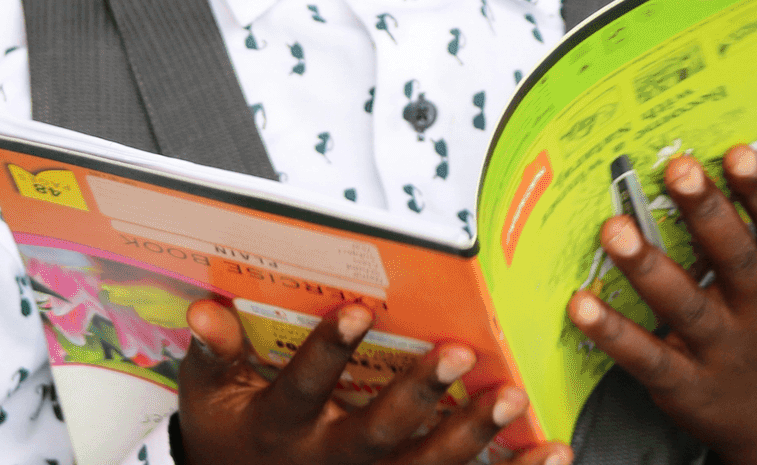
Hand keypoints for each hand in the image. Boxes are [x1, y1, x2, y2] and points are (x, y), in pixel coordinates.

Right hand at [175, 299, 570, 464]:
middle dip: (419, 393)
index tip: (360, 308)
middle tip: (458, 351)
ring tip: (509, 398)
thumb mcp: (209, 399)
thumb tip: (204, 311)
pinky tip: (552, 449)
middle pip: (377, 432)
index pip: (303, 387)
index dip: (329, 350)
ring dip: (471, 434)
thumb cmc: (234, 437)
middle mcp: (331, 460)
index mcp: (281, 428)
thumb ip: (212, 355)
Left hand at [567, 146, 756, 464]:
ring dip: (648, 268)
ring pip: (685, 305)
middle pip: (735, 258)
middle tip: (677, 168)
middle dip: (707, 213)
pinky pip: (647, 357)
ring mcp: (723, 350)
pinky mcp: (687, 385)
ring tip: (614, 229)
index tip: (739, 150)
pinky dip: (614, 334)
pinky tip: (582, 304)